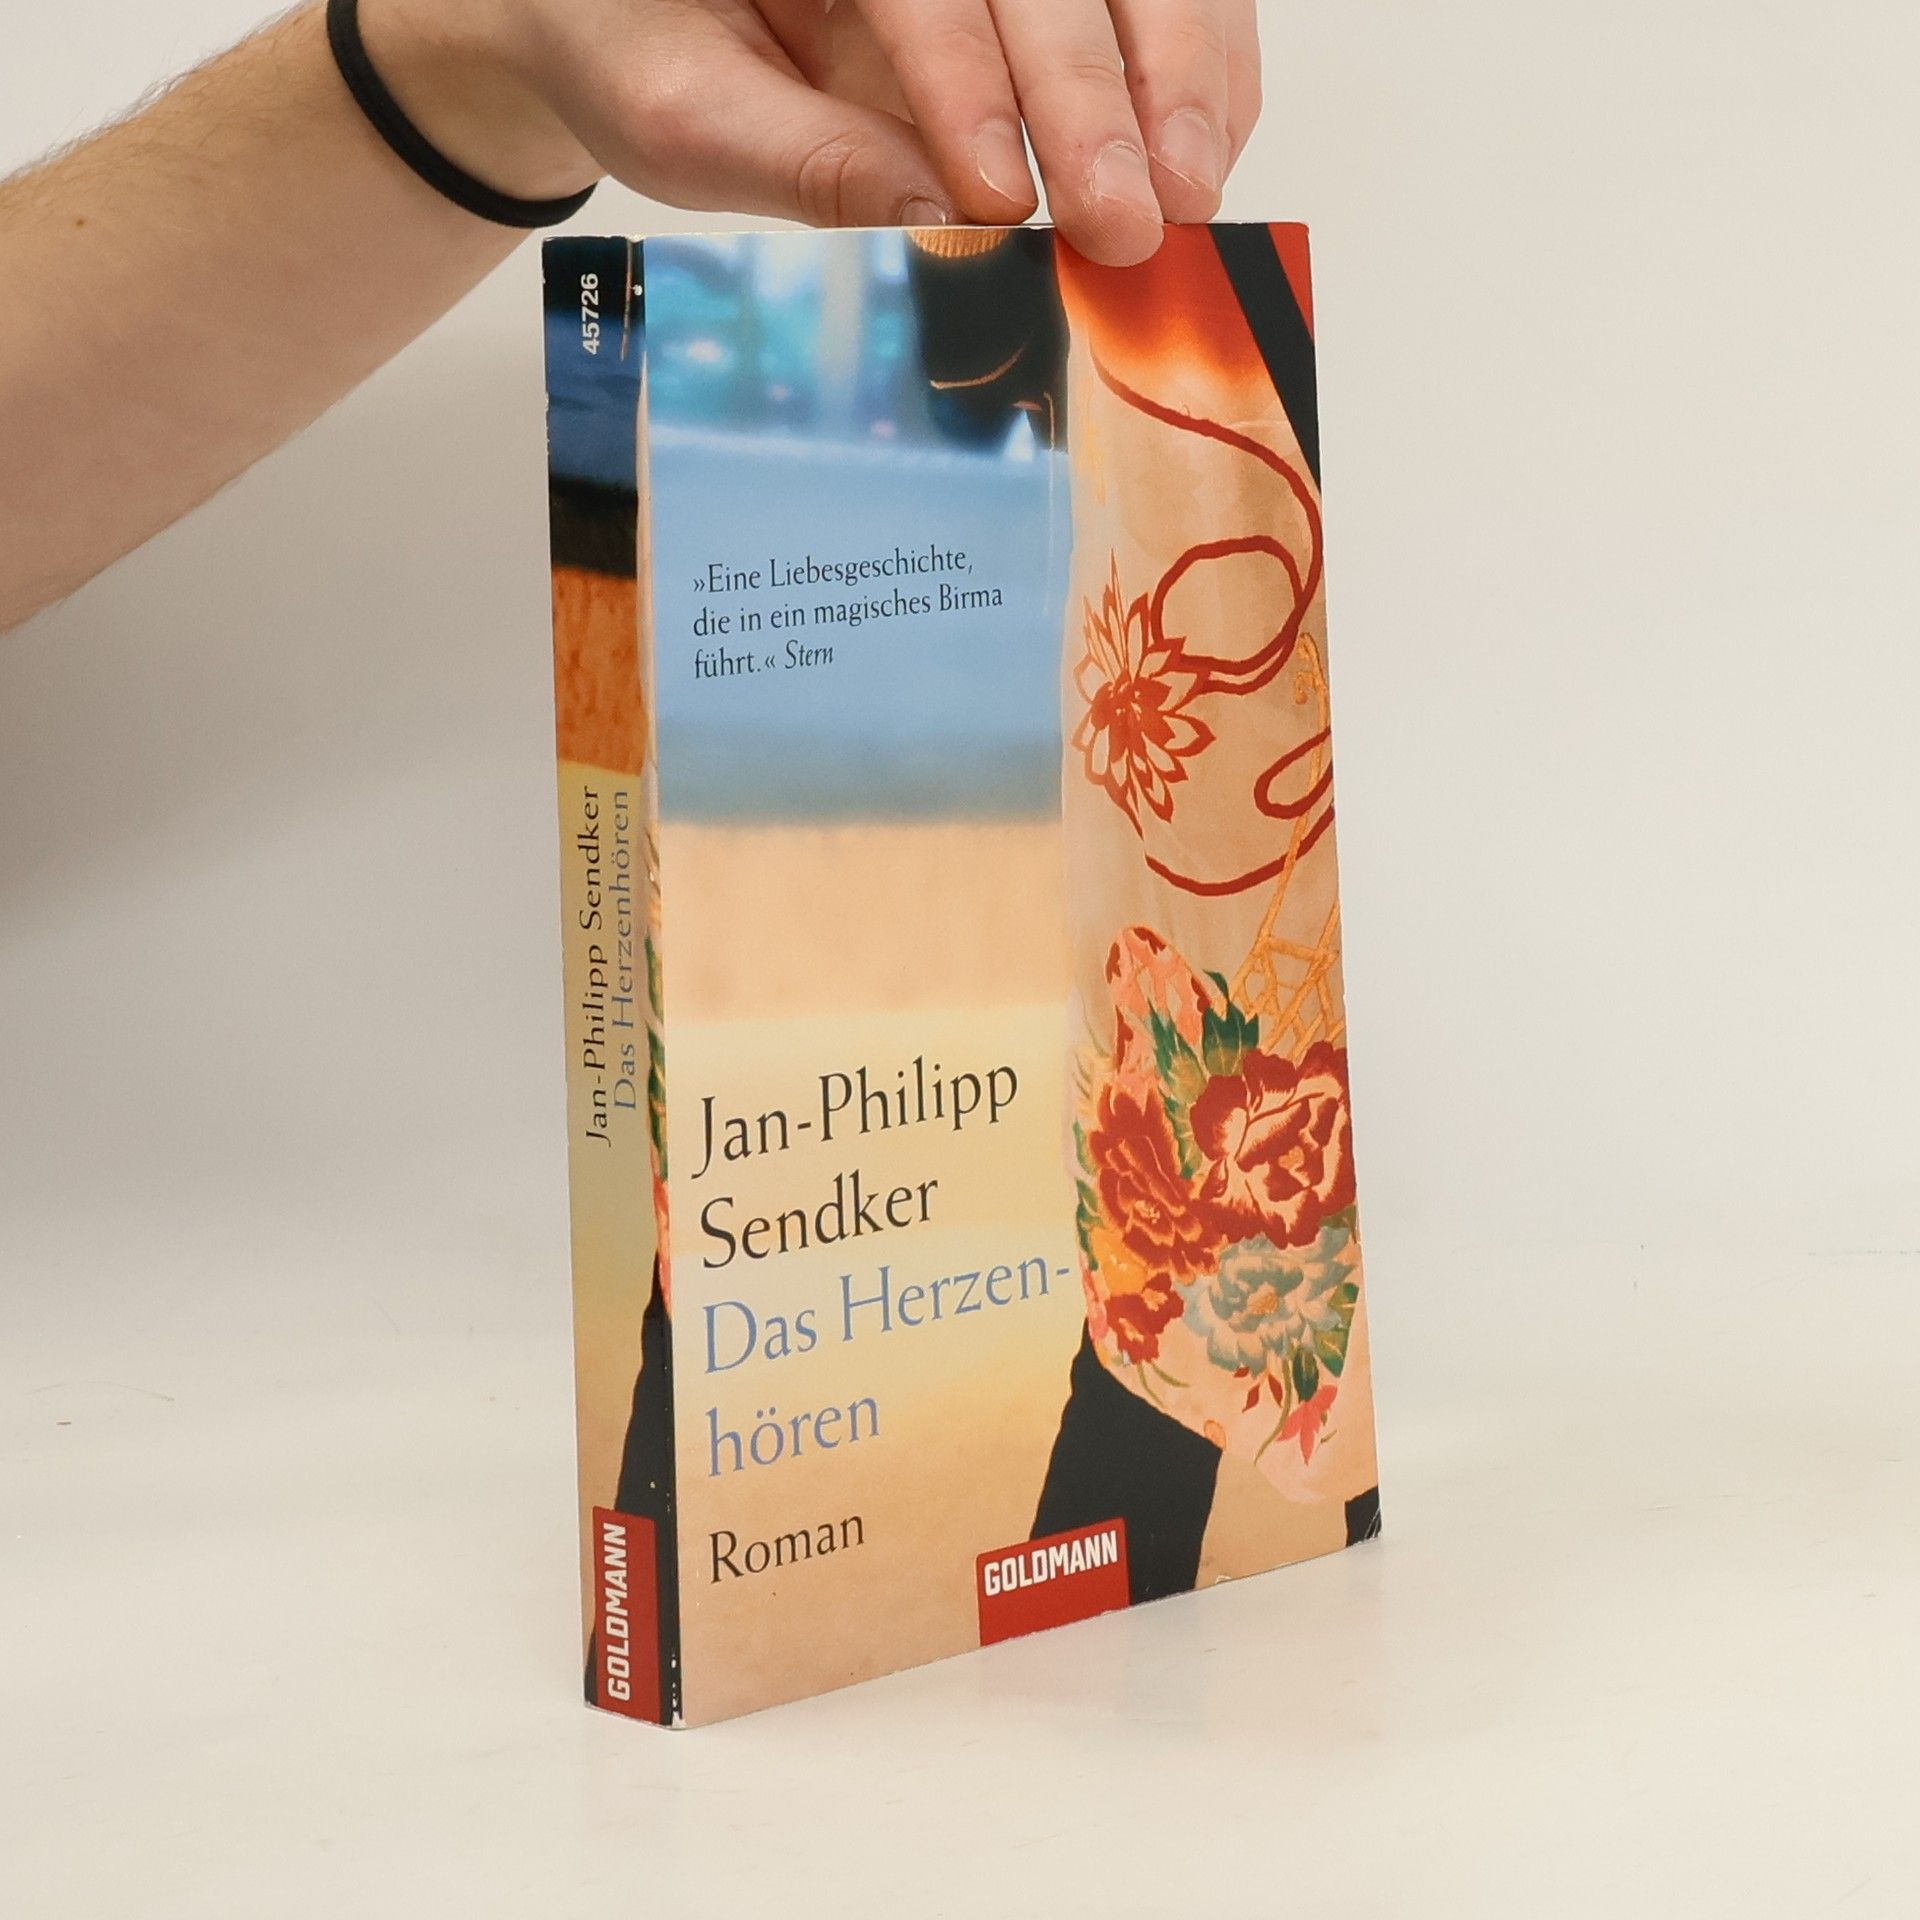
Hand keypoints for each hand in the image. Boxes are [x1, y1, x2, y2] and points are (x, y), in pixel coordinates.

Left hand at [369, 0, 1262, 264]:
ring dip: (1179, 80)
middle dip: (1100, 96)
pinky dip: (1199, 72)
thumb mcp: (677, 112)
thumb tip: (931, 216)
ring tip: (1190, 196)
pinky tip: (1204, 153)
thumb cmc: (642, 45)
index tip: (1001, 198)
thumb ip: (796, 160)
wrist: (634, 10)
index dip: (970, 87)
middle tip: (1129, 221)